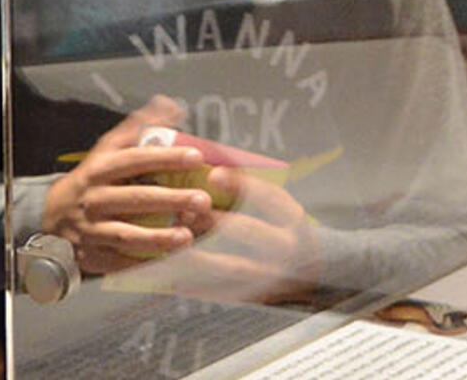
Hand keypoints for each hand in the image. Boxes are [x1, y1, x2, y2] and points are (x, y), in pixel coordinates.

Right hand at [39, 98, 217, 275]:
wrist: (49, 217)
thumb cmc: (91, 181)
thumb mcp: (107, 150)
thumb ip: (138, 128)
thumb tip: (170, 105)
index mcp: (101, 169)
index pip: (135, 160)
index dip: (165, 157)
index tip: (195, 156)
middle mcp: (95, 199)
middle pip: (134, 198)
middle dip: (170, 199)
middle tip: (202, 200)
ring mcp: (92, 230)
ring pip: (126, 234)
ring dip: (158, 238)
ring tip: (187, 237)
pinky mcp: (92, 256)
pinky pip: (119, 262)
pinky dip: (143, 263)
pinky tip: (168, 262)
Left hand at [104, 164, 317, 304]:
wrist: (302, 274)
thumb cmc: (276, 228)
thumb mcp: (277, 207)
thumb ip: (248, 191)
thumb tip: (204, 170)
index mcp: (291, 218)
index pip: (270, 197)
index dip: (242, 184)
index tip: (213, 173)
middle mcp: (285, 247)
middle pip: (249, 231)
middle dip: (213, 218)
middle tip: (184, 209)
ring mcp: (268, 276)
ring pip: (229, 265)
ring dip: (195, 251)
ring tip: (169, 238)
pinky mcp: (246, 296)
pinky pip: (213, 290)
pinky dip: (187, 280)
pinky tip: (164, 268)